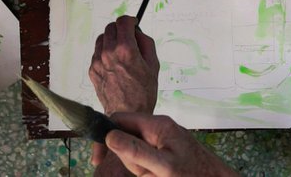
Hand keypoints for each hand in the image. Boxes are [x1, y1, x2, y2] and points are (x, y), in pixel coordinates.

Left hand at [89, 15, 159, 114]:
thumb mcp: (153, 64)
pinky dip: (105, 52)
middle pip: (110, 27)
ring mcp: (98, 61)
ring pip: (102, 38)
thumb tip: (138, 32)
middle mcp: (109, 53)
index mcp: (126, 50)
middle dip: (121, 29)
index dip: (130, 20)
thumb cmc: (143, 92)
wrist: (128, 112)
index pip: (123, 22)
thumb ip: (146, 43)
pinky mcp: (93, 70)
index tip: (133, 23)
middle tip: (128, 36)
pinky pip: (97, 52)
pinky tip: (114, 62)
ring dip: (111, 39)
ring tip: (121, 50)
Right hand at [103, 113, 238, 176]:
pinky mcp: (164, 152)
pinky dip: (147, 172)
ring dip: (140, 170)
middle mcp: (158, 128)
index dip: (105, 135)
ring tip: (157, 176)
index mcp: (157, 124)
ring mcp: (161, 140)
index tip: (97, 159)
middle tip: (146, 173)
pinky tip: (160, 176)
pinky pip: (146, 161)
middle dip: (129, 159)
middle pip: (126, 138)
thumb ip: (136, 151)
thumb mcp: (162, 165)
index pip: (120, 119)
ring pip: (135, 153)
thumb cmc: (193, 174)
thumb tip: (110, 136)